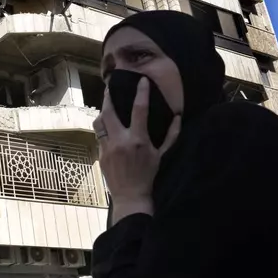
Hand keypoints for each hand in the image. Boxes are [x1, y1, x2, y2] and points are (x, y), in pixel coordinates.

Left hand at [94, 78, 180, 223]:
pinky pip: (99, 136)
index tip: (142, 80)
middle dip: (108, 97)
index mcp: (138, 139)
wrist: (130, 196)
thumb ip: (171, 135)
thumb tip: (178, 117)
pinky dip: (104, 129)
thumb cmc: (149, 175)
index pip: (139, 109)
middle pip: (109, 111)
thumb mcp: (162, 155)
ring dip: (102, 112)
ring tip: (107, 105)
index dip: (141, 92)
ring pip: (99, 122)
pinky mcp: (100, 154)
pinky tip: (108, 126)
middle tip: (110, 87)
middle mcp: (120, 141)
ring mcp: (107, 147)